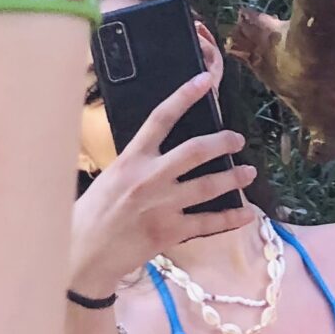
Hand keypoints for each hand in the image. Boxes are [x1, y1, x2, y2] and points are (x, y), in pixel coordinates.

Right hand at [71, 75, 258, 295]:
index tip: (205, 81)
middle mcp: (150, 177)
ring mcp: (163, 205)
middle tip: (238, 139)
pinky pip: (209, 223)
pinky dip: (231, 218)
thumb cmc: (94, 212)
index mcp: (132, 158)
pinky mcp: (171, 232)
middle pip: (195, 150)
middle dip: (222, 142)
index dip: (185, 96)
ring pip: (208, 186)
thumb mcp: (112, 175)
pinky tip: (247, 213)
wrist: (85, 252)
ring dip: (233, 178)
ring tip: (249, 173)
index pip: (161, 117)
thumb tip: (163, 151)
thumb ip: (138, 162)